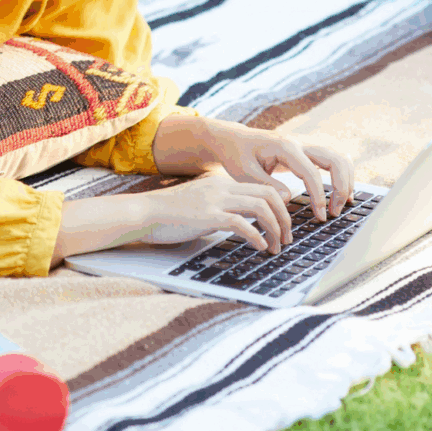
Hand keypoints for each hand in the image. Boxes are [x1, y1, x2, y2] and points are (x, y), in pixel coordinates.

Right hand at [141, 173, 290, 252]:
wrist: (143, 213)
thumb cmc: (168, 214)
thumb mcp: (199, 203)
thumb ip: (218, 207)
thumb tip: (239, 223)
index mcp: (221, 183)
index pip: (262, 187)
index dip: (279, 207)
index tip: (282, 225)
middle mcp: (222, 187)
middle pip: (270, 194)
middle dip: (285, 218)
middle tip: (287, 238)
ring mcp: (216, 200)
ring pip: (262, 208)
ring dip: (276, 229)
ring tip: (276, 247)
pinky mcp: (209, 216)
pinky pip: (244, 224)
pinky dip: (257, 237)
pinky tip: (259, 248)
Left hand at [203, 119, 353, 220]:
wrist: (233, 139)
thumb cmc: (237, 156)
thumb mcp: (245, 173)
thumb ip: (267, 185)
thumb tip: (289, 198)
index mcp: (285, 147)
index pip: (311, 172)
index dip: (319, 196)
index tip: (321, 216)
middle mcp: (300, 142)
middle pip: (335, 159)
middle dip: (342, 186)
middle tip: (335, 211)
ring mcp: (306, 144)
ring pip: (339, 157)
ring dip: (346, 180)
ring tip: (342, 204)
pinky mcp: (307, 150)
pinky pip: (333, 159)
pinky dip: (342, 174)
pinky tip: (340, 193)